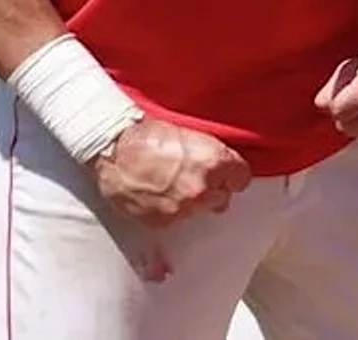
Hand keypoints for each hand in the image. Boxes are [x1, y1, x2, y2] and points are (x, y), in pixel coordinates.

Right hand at [92, 117, 251, 226]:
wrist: (115, 150)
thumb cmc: (150, 136)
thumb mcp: (192, 135)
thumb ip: (214, 157)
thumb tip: (223, 171)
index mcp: (216, 162)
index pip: (242, 178)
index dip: (233, 175)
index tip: (227, 175)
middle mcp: (203, 188)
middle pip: (222, 197)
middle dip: (212, 189)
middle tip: (194, 178)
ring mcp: (183, 208)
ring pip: (199, 209)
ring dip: (191, 200)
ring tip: (171, 185)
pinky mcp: (164, 221)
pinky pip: (176, 218)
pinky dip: (171, 209)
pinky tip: (159, 194)